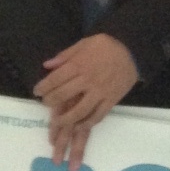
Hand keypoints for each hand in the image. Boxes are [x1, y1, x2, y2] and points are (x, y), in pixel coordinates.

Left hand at [34, 34, 138, 168]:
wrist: (132, 50)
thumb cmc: (106, 46)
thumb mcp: (84, 43)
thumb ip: (65, 55)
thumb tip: (47, 65)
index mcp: (79, 65)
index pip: (56, 79)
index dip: (44, 86)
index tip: (37, 92)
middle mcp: (88, 80)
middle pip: (64, 95)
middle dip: (51, 102)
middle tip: (45, 104)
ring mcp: (100, 92)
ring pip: (79, 111)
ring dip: (66, 120)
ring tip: (57, 123)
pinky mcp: (111, 100)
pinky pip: (97, 116)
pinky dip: (87, 123)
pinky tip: (79, 127)